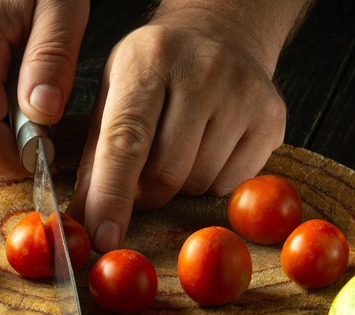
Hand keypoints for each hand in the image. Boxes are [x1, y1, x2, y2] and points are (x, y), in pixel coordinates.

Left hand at [66, 3, 293, 252]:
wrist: (221, 36)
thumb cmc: (157, 72)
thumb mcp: (114, 95)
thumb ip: (96, 157)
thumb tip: (82, 219)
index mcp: (149, 60)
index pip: (126, 139)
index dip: (112, 195)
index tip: (102, 237)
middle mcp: (202, 71)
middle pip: (166, 173)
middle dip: (145, 195)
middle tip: (139, 183)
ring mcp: (243, 94)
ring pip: (199, 183)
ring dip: (179, 187)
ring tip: (179, 150)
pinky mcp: (272, 118)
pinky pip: (231, 184)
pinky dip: (211, 182)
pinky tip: (208, 149)